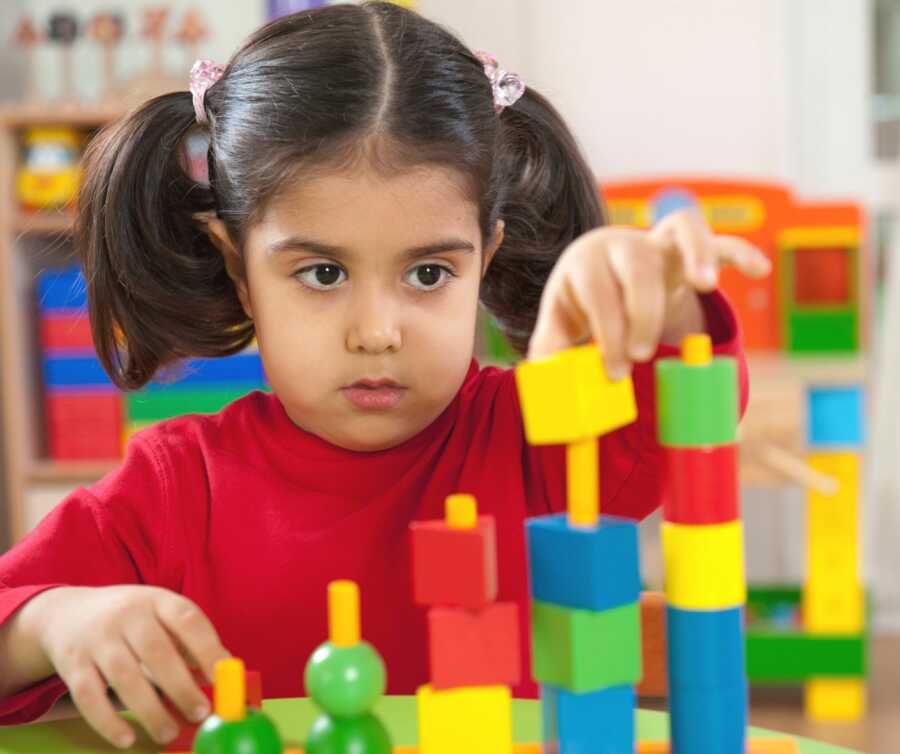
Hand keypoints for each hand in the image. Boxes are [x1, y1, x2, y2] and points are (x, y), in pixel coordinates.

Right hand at [29, 585, 229, 747]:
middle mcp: (126, 615)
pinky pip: (89, 696)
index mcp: (156, 600)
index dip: (208, 648)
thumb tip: (225, 674)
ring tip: (169, 733)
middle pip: (156, 652)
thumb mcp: (159, 614)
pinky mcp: (72, 664)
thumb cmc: (130, 620)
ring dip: (149, 710)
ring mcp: (96, 639)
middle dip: (181, 687)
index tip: (224, 677)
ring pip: (124, 677)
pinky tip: (127, 739)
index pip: (187, 620)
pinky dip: (108, 721)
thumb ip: (188, 641)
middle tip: (201, 713)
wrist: (66, 613)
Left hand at [528, 208, 769, 376]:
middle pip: (637, 265)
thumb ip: (551, 346)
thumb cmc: (580, 297)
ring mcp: (659, 242)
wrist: (600, 264)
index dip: (607, 332)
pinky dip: (739, 251)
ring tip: (705, 286)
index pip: (598, 292)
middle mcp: (624, 244)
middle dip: (641, 313)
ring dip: (698, 253)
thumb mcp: (559, 319)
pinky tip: (759, 270)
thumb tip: (549, 376)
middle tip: (641, 355)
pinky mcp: (688, 250)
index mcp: (586, 261)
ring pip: (682, 229)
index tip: (614, 371)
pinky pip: (720, 238)